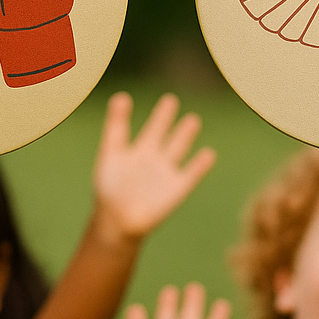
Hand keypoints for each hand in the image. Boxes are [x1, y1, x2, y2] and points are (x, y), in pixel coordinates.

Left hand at [92, 93, 215, 242]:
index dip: (140, 115)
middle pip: (160, 134)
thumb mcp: (111, 154)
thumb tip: (120, 95)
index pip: (136, 129)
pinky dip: (200, 164)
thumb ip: (116, 126)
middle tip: (170, 100)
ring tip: (192, 120)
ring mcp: (163, 173)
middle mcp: (148, 160)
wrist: (118, 222)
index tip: (139, 99)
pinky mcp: (176, 189)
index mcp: (131, 152)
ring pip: (177, 149)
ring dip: (185, 135)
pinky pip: (191, 174)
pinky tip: (208, 153)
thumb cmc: (109, 191)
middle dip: (165, 119)